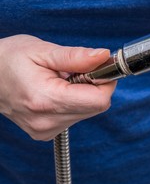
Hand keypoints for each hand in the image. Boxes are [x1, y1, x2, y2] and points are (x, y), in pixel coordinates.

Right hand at [0, 35, 115, 140]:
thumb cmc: (8, 59)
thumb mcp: (42, 50)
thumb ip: (76, 56)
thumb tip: (103, 56)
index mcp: (46, 99)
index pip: (99, 100)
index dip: (106, 81)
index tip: (100, 67)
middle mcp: (46, 121)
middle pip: (96, 106)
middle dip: (95, 85)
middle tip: (77, 70)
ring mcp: (45, 130)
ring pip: (88, 112)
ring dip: (84, 94)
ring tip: (62, 80)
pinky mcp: (45, 133)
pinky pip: (75, 116)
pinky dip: (74, 102)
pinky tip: (57, 91)